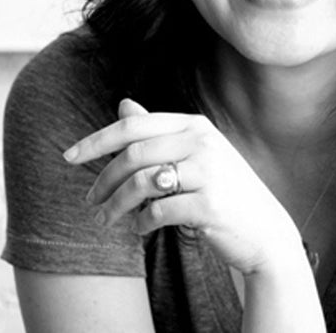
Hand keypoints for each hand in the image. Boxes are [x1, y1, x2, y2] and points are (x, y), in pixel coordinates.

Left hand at [64, 99, 305, 276]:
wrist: (266, 230)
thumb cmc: (225, 191)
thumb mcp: (196, 155)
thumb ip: (159, 132)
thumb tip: (123, 103)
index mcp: (197, 126)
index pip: (134, 125)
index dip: (96, 140)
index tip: (69, 157)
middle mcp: (204, 143)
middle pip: (133, 154)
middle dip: (103, 180)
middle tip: (90, 201)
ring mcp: (209, 172)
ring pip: (141, 183)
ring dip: (115, 205)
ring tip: (106, 220)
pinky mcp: (209, 204)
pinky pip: (157, 212)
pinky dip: (141, 223)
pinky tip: (142, 228)